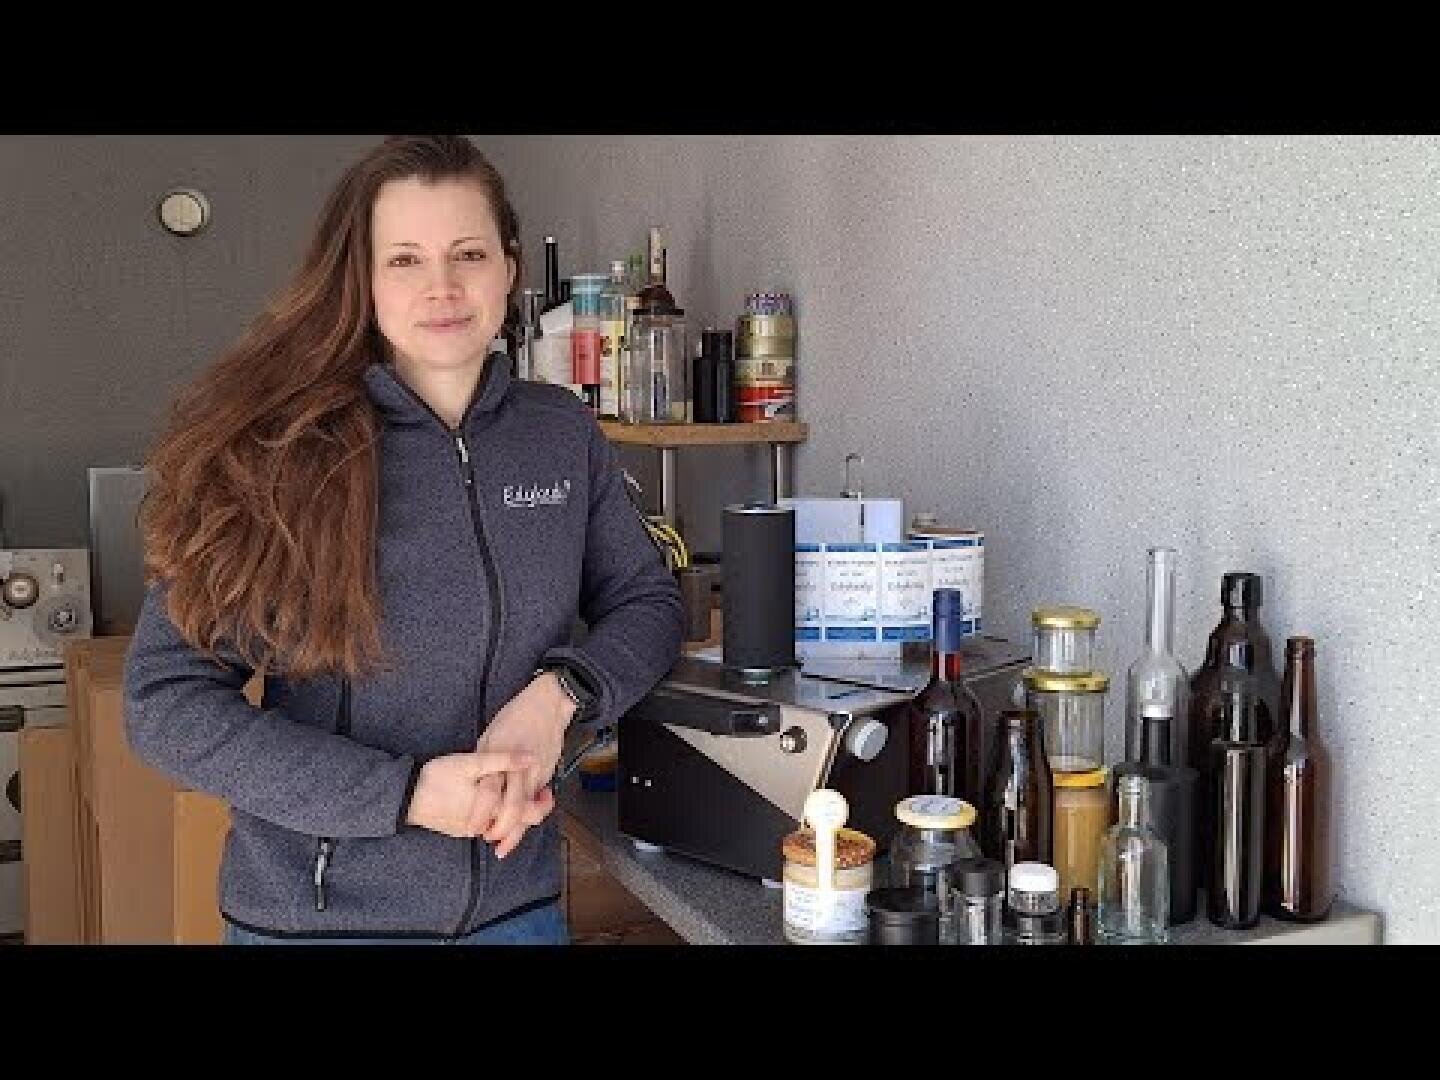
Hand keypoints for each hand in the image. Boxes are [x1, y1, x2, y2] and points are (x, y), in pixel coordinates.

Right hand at [405, 749, 535, 838]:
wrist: (405, 798)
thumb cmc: (437, 778)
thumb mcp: (470, 762)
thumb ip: (503, 760)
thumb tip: (532, 758)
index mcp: (493, 809)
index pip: (530, 815)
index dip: (544, 804)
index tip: (547, 790)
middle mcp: (486, 825)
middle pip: (518, 823)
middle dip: (530, 809)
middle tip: (536, 792)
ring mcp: (472, 831)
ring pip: (500, 825)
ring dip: (511, 812)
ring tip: (515, 792)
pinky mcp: (460, 831)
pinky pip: (485, 825)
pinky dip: (493, 815)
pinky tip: (491, 799)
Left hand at [475, 670, 574, 857]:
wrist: (547, 705)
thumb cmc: (514, 717)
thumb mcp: (490, 737)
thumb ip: (485, 763)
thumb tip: (477, 783)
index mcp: (499, 756)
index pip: (490, 792)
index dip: (481, 813)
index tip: (472, 827)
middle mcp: (519, 767)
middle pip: (513, 806)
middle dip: (503, 829)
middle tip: (491, 842)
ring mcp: (536, 771)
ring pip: (528, 808)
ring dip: (518, 829)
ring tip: (505, 844)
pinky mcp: (547, 772)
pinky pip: (537, 799)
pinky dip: (529, 814)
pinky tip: (522, 824)